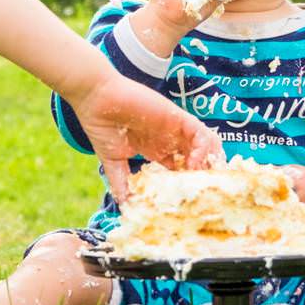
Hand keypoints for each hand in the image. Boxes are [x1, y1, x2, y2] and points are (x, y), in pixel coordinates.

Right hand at [71, 74, 223, 201]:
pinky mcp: (178, 118)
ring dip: (208, 162)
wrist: (96, 99)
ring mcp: (175, 129)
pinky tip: (191, 164)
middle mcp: (170, 140)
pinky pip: (202, 134)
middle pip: (199, 159)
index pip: (182, 169)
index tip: (188, 200)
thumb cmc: (101, 126)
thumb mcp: (113, 161)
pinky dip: (203, 149)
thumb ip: (121, 182)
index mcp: (157, 150)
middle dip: (204, 175)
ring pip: (206, 146)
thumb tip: (124, 205)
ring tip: (200, 179)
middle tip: (202, 193)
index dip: (188, 184)